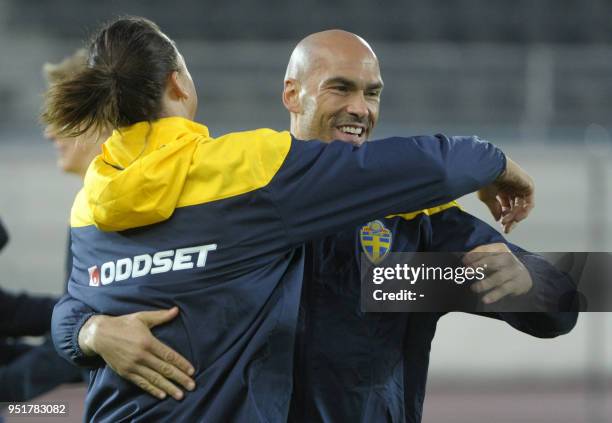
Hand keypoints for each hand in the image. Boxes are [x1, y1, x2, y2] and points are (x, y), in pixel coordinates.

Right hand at [78, 307, 194, 399]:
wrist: (99, 334)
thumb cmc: (123, 324)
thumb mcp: (142, 317)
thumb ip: (160, 316)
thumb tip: (176, 310)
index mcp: (148, 341)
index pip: (168, 355)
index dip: (181, 364)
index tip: (192, 371)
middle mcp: (141, 355)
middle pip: (164, 369)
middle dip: (180, 378)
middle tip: (192, 386)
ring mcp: (133, 365)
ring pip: (154, 379)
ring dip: (168, 388)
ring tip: (180, 395)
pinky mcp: (125, 372)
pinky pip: (141, 383)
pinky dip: (152, 390)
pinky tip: (162, 395)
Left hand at [463, 243, 532, 303]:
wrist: (524, 277)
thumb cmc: (501, 266)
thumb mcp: (492, 258)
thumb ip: (479, 259)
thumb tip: (464, 264)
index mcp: (500, 249)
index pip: (485, 250)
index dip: (474, 255)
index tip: (464, 262)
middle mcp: (507, 258)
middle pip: (492, 262)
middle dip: (478, 266)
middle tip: (466, 272)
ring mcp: (513, 271)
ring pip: (498, 277)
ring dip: (484, 283)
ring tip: (473, 288)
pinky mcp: (516, 284)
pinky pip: (503, 290)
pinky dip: (494, 295)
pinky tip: (485, 299)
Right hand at [477, 157, 533, 233]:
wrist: (490, 168)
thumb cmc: (485, 180)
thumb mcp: (487, 198)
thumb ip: (494, 209)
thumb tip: (498, 219)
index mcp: (502, 189)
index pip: (507, 207)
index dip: (505, 217)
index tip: (501, 226)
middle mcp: (512, 188)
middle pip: (515, 208)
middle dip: (511, 220)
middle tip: (506, 229)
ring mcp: (521, 186)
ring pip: (521, 207)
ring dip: (515, 217)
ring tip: (508, 222)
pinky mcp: (528, 186)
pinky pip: (529, 203)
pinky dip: (524, 212)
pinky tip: (516, 218)